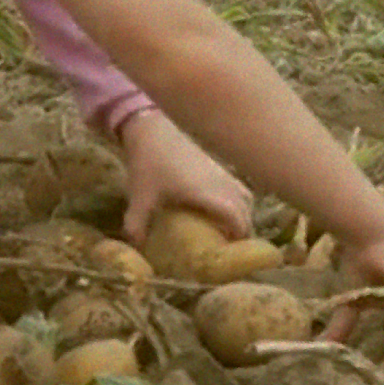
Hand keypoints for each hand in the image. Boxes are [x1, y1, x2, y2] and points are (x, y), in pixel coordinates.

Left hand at [118, 109, 253, 245]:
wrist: (152, 129)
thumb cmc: (149, 164)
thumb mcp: (140, 198)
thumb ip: (137, 225)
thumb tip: (137, 248)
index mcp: (210, 194)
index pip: (238, 219)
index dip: (240, 238)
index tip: (233, 255)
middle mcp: (223, 184)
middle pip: (246, 210)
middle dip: (244, 230)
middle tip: (231, 249)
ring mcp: (223, 173)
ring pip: (246, 197)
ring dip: (243, 214)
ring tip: (230, 229)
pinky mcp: (218, 165)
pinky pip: (238, 186)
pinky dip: (237, 200)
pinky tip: (221, 206)